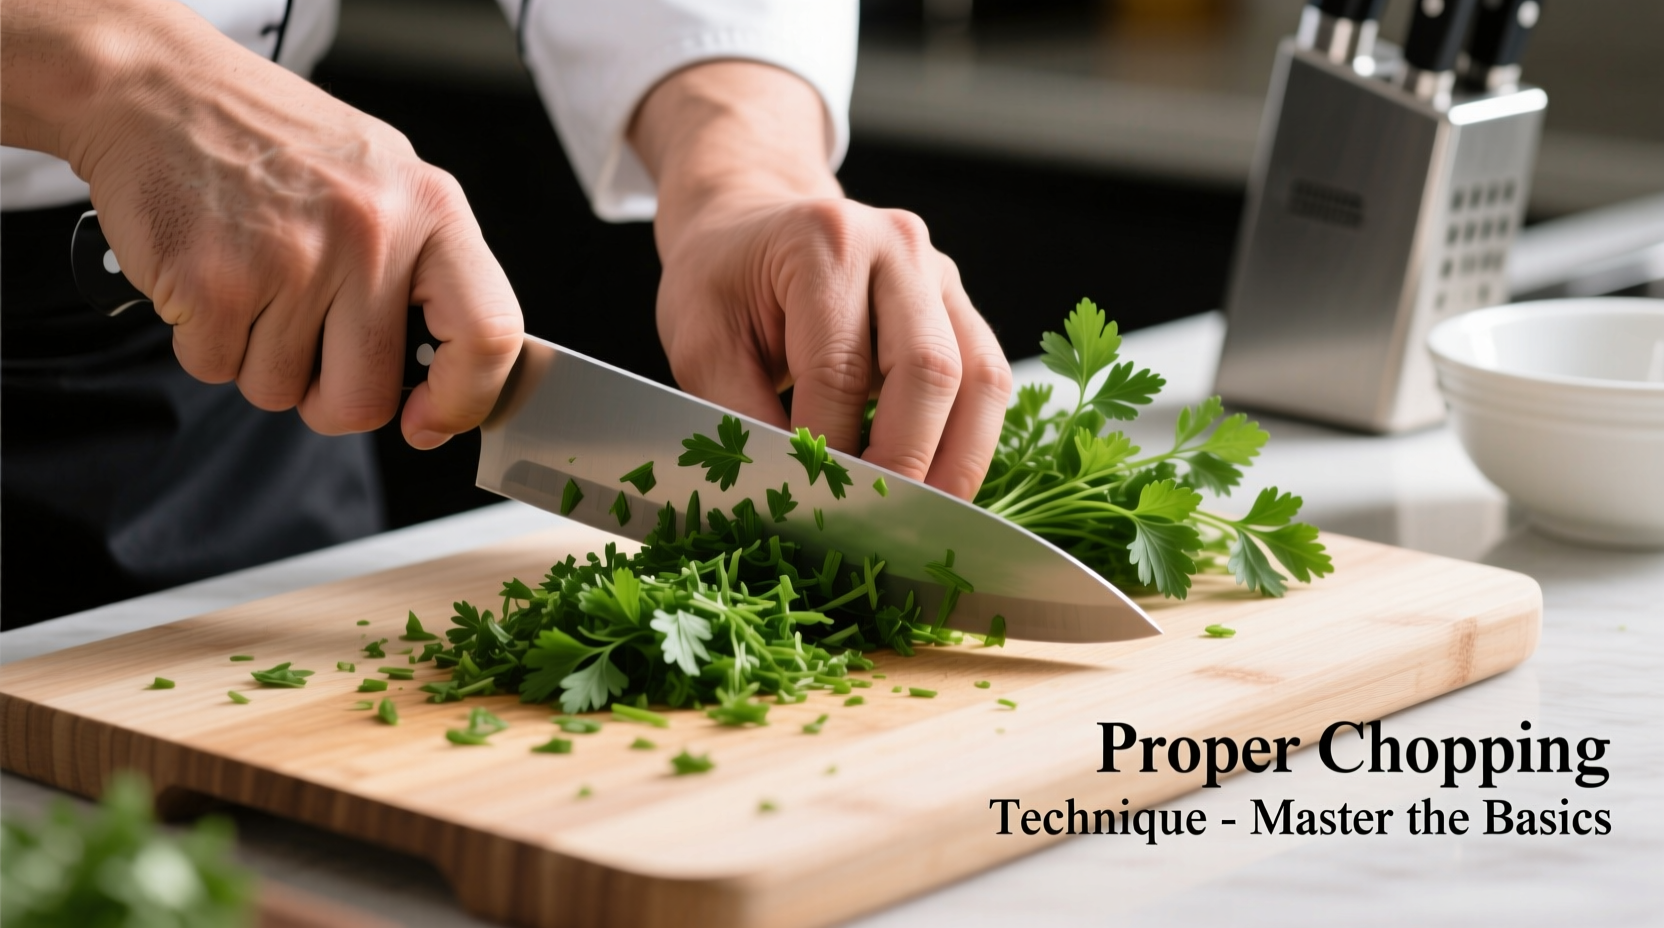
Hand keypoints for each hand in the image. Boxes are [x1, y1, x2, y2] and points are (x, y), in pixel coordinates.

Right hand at [1, 0, 522, 447]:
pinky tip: (212, 277)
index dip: (464, 400)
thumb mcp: (385, 179)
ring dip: (259, 360)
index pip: (489, 333)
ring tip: (253, 282)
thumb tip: (452, 378)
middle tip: (307, 344)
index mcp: (430, 208)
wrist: (159, 90)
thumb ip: (425, 270)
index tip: (430, 421)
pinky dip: (205, 342)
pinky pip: (217, 370)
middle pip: (366, 398)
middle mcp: (370, 234)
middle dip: (329, 397)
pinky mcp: (212, 283)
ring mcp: (292, 260)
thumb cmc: (277, 142)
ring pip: (281, 392)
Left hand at [632, 63, 1011, 499]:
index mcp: (825, 242)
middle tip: (876, 525)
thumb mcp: (700, 342)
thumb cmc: (722, 281)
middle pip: (930, 371)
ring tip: (926, 520)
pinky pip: (988, 379)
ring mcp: (940, 275)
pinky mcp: (961, 307)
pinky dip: (969, 440)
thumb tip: (788, 493)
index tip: (814, 508)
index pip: (841, 369)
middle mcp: (898, 248)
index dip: (832, 450)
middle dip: (906, 463)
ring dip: (957, 461)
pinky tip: (938, 480)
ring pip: (981, 379)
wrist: (751, 225)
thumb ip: (739, 415)